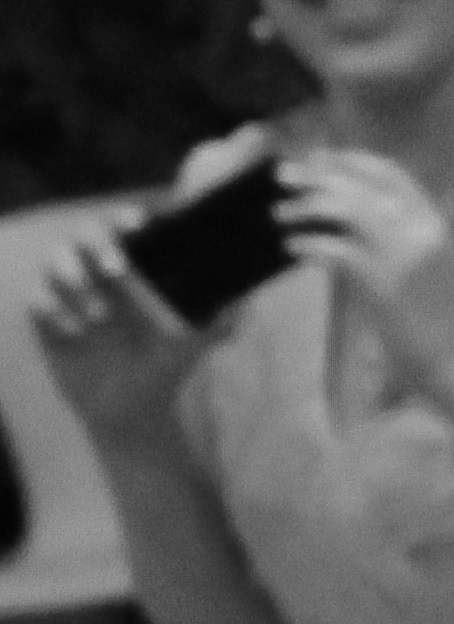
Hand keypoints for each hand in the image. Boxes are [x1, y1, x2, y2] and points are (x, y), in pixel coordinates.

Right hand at [24, 222, 223, 450]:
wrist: (133, 406)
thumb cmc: (168, 362)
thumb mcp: (201, 338)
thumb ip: (225, 313)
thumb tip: (247, 290)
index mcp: (141, 267)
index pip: (130, 225)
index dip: (131, 216)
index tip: (142, 223)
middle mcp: (104, 271)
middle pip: (88, 232)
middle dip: (100, 242)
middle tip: (118, 269)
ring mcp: (74, 292)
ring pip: (57, 257)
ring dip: (74, 277)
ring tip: (100, 316)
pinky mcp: (48, 317)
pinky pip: (36, 298)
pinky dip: (54, 310)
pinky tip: (76, 333)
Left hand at [271, 147, 453, 398]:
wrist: (450, 356)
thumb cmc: (434, 315)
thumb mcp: (423, 263)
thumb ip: (395, 235)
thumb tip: (343, 216)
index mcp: (433, 220)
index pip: (392, 173)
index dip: (351, 161)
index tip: (318, 158)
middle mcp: (421, 228)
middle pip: (364, 186)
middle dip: (318, 176)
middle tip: (283, 175)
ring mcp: (403, 253)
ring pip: (349, 210)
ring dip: (308, 207)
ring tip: (280, 214)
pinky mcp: (382, 282)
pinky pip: (336, 250)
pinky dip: (310, 245)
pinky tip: (292, 249)